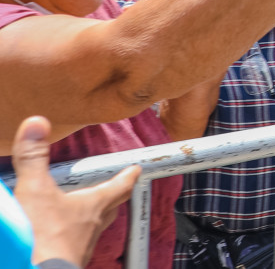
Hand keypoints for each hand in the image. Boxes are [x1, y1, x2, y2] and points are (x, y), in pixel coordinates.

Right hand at [11, 116, 140, 265]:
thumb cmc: (41, 237)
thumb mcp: (34, 190)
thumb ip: (34, 157)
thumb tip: (36, 122)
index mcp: (93, 205)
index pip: (119, 185)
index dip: (128, 175)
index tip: (137, 169)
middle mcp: (92, 227)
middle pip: (110, 208)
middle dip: (113, 196)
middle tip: (116, 188)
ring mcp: (80, 247)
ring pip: (94, 228)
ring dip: (91, 218)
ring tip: (84, 211)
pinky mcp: (64, 261)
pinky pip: (74, 245)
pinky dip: (71, 237)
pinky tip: (58, 237)